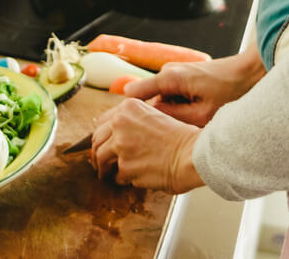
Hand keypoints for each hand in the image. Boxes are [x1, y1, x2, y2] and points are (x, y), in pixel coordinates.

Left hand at [89, 97, 203, 192]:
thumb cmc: (182, 137)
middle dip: (96, 153)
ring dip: (103, 169)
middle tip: (100, 162)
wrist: (193, 154)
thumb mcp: (155, 115)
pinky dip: (121, 179)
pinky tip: (129, 179)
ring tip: (107, 174)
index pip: (101, 122)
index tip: (101, 143)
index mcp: (128, 108)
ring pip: (101, 159)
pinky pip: (117, 176)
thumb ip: (134, 121)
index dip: (100, 136)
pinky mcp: (125, 167)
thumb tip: (118, 134)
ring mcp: (121, 146)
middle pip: (96, 141)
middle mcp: (120, 124)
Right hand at [122, 46, 265, 126]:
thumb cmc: (232, 90)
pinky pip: (173, 98)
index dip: (132, 116)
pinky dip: (182, 110)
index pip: (133, 96)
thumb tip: (151, 125)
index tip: (132, 133)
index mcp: (168, 77)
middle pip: (150, 103)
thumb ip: (174, 119)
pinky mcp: (184, 78)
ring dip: (173, 116)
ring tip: (193, 125)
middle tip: (175, 135)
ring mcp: (175, 74)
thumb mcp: (203, 114)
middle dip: (159, 120)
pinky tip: (198, 118)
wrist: (251, 72)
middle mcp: (168, 72)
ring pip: (163, 102)